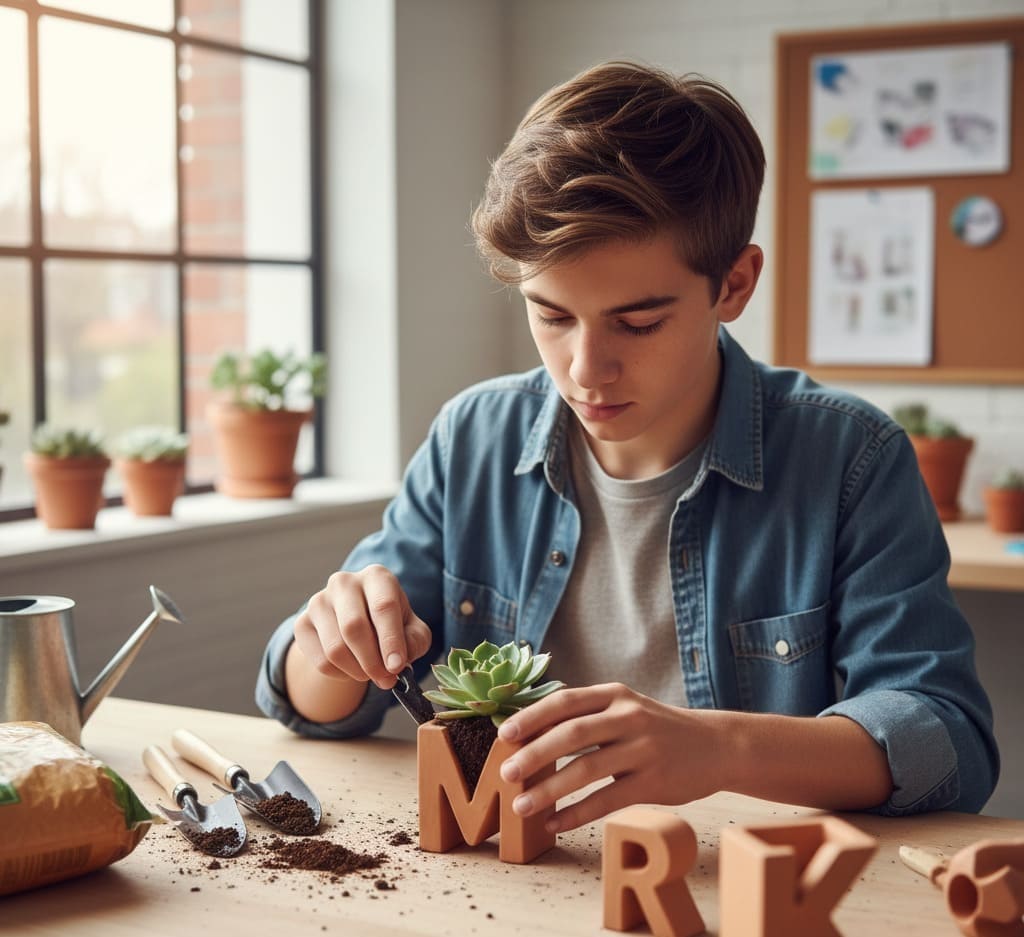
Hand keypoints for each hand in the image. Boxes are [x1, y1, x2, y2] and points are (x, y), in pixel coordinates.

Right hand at [291, 565, 432, 689]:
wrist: (355, 623)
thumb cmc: (389, 624)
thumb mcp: (412, 629)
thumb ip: (414, 641)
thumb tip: (397, 663)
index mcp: (376, 577)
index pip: (383, 606)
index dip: (391, 640)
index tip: (397, 667)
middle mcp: (344, 582)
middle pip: (354, 627)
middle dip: (372, 661)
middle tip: (386, 680)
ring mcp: (318, 601)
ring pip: (335, 649)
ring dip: (358, 671)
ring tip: (372, 674)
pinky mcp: (302, 623)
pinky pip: (321, 661)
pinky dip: (341, 675)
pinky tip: (352, 668)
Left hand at [496, 683, 729, 832]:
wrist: (716, 745)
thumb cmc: (656, 728)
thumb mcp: (625, 708)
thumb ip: (586, 715)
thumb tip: (528, 733)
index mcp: (614, 695)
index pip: (564, 702)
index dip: (531, 717)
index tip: (504, 734)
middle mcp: (628, 717)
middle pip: (571, 735)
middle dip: (533, 755)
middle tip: (506, 774)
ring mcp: (643, 750)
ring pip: (585, 771)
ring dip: (548, 791)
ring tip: (521, 806)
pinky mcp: (654, 782)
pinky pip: (607, 800)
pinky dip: (576, 814)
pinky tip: (555, 824)